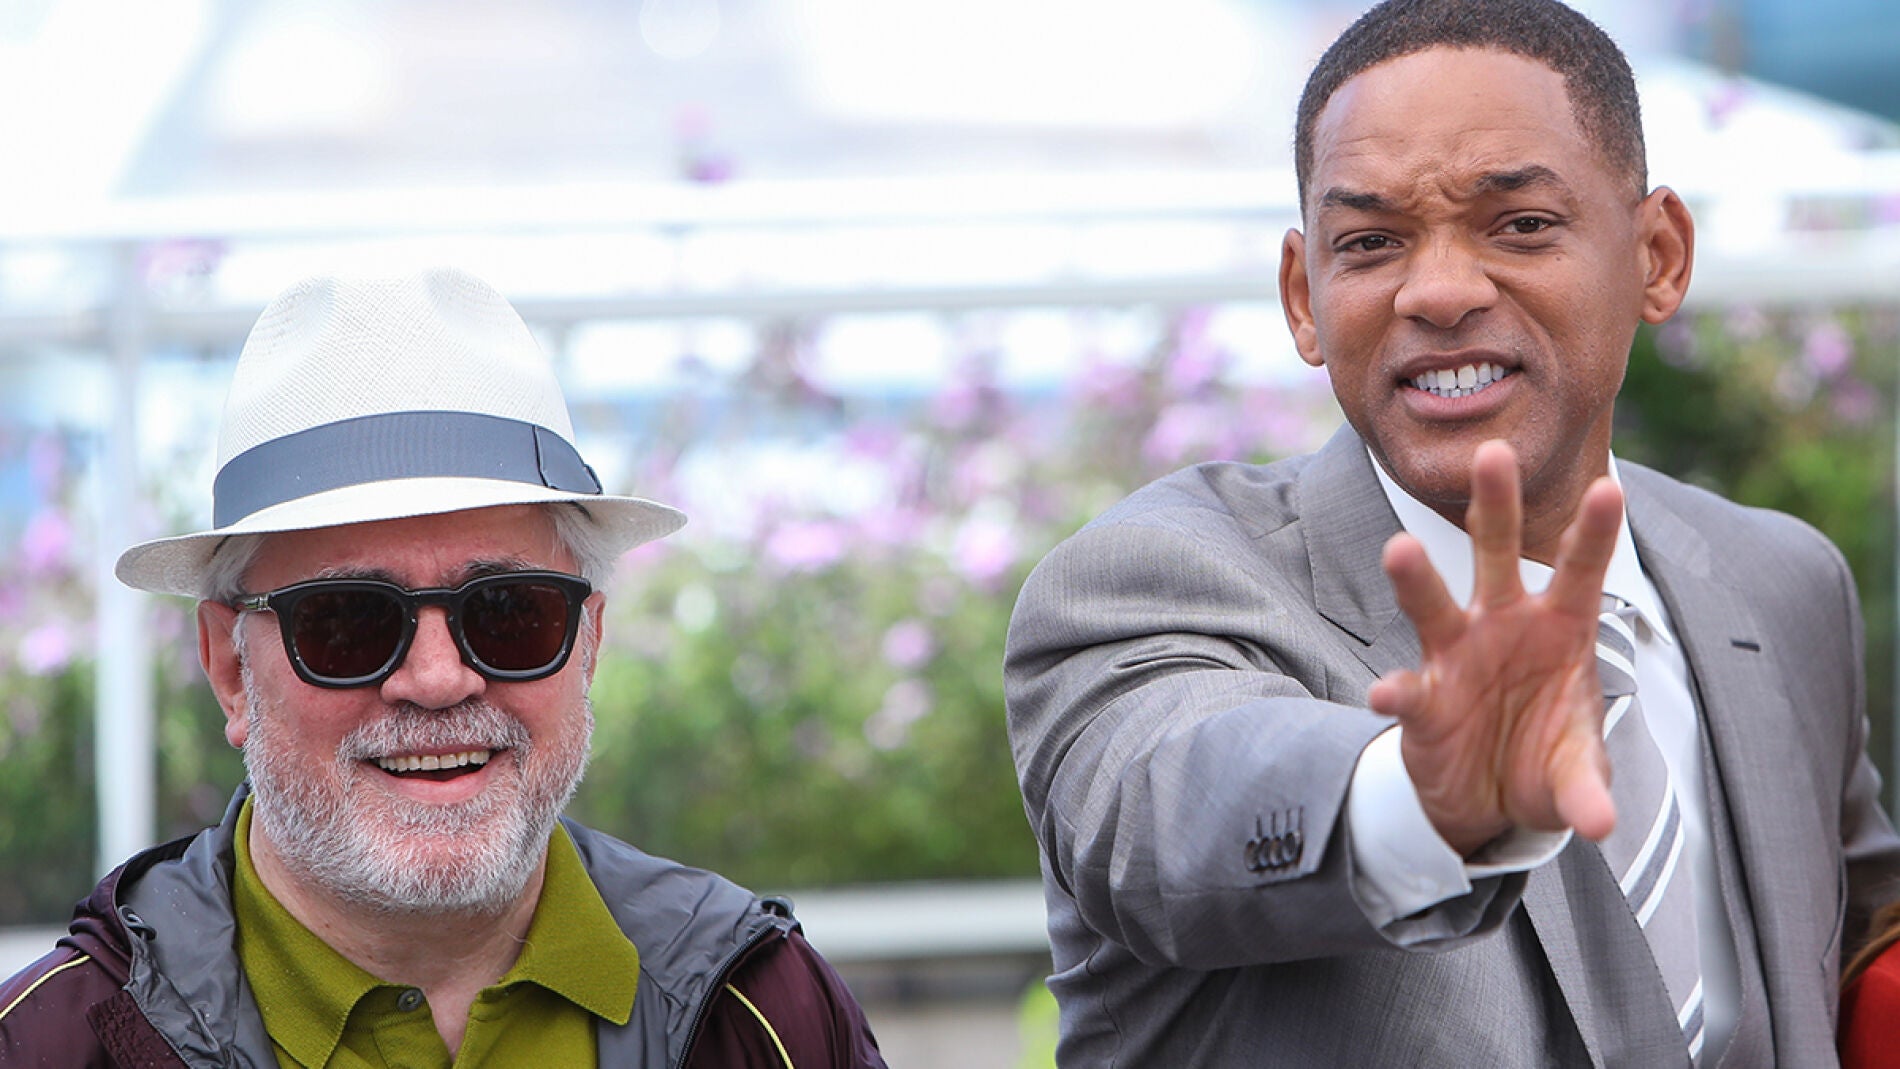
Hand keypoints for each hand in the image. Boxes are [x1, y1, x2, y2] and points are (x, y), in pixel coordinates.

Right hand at [1368, 439, 1622, 856]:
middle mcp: (1504, 625)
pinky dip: (1396, 694)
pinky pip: (1408, 691)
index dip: (1594, 533)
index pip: (1583, 571)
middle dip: (1496, 504)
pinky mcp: (1423, 700)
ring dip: (1416, 577)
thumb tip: (1599, 824)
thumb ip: (1585, 791)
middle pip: (1499, 553)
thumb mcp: (1573, 778)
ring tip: (1399, 548)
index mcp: (1560, 628)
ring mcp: (1457, 656)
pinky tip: (1384, 695)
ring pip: (1434, 603)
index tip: (1611, 487)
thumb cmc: (1542, 765)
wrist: (1487, 803)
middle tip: (1492, 453)